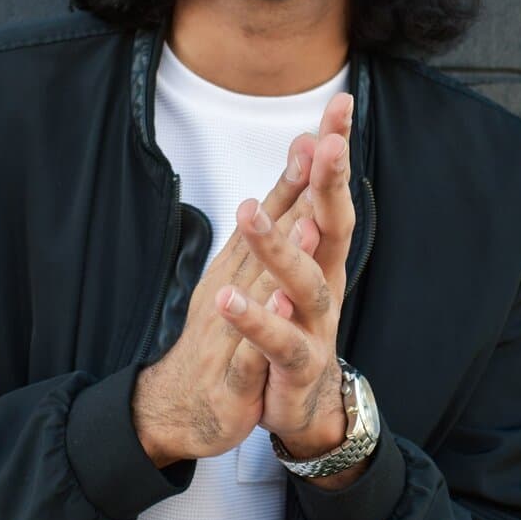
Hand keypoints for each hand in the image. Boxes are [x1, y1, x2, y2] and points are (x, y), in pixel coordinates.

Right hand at [132, 129, 323, 466]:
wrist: (185, 402)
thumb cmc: (225, 332)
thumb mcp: (247, 273)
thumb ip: (274, 222)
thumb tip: (294, 165)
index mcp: (248, 261)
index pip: (284, 202)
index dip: (310, 161)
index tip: (335, 117)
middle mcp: (240, 282)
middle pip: (272, 229)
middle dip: (299, 187)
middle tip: (323, 144)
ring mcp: (233, 324)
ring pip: (258, 283)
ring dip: (276, 250)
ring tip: (301, 221)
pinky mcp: (233, 372)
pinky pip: (250, 346)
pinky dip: (260, 323)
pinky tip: (276, 302)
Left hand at [216, 91, 356, 457]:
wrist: (302, 404)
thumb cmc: (296, 322)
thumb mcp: (298, 261)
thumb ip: (298, 204)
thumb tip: (305, 142)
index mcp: (322, 257)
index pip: (330, 194)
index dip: (336, 151)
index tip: (340, 104)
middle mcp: (327, 285)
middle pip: (333, 229)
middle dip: (330, 186)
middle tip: (326, 144)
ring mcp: (315, 326)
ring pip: (304, 284)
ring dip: (279, 247)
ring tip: (251, 213)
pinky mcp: (296, 367)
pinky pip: (279, 344)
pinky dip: (261, 324)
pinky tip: (242, 301)